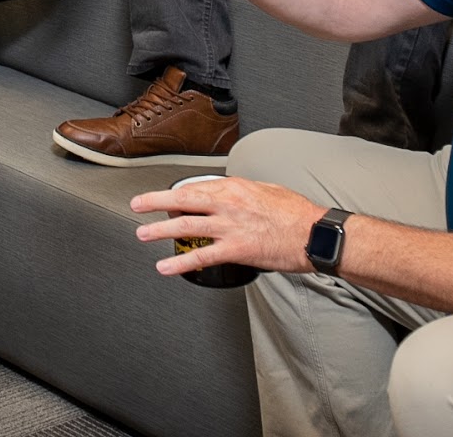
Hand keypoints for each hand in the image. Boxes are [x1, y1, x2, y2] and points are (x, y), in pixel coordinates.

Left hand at [133, 175, 323, 277]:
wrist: (316, 234)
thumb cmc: (297, 213)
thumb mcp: (266, 189)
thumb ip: (243, 191)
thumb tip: (230, 192)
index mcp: (233, 186)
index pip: (196, 187)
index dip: (178, 194)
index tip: (165, 199)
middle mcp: (227, 203)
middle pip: (182, 199)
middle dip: (155, 201)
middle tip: (136, 205)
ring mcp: (230, 226)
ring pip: (185, 225)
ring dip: (160, 230)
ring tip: (142, 234)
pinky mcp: (237, 250)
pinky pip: (203, 255)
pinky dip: (181, 262)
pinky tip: (167, 266)